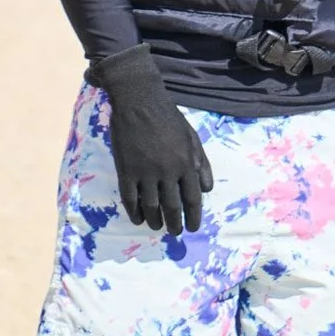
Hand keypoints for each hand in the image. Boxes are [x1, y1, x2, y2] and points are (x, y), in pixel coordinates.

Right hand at [87, 44, 216, 232]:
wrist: (140, 101)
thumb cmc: (169, 118)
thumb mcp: (193, 138)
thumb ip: (201, 163)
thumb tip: (207, 189)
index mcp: (187, 163)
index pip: (193, 198)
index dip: (193, 216)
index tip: (193, 228)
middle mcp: (168, 171)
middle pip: (173, 206)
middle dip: (175, 223)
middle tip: (175, 233)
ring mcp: (145, 172)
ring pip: (150, 206)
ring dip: (155, 220)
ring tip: (158, 227)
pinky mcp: (126, 170)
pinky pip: (130, 199)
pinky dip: (134, 212)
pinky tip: (138, 219)